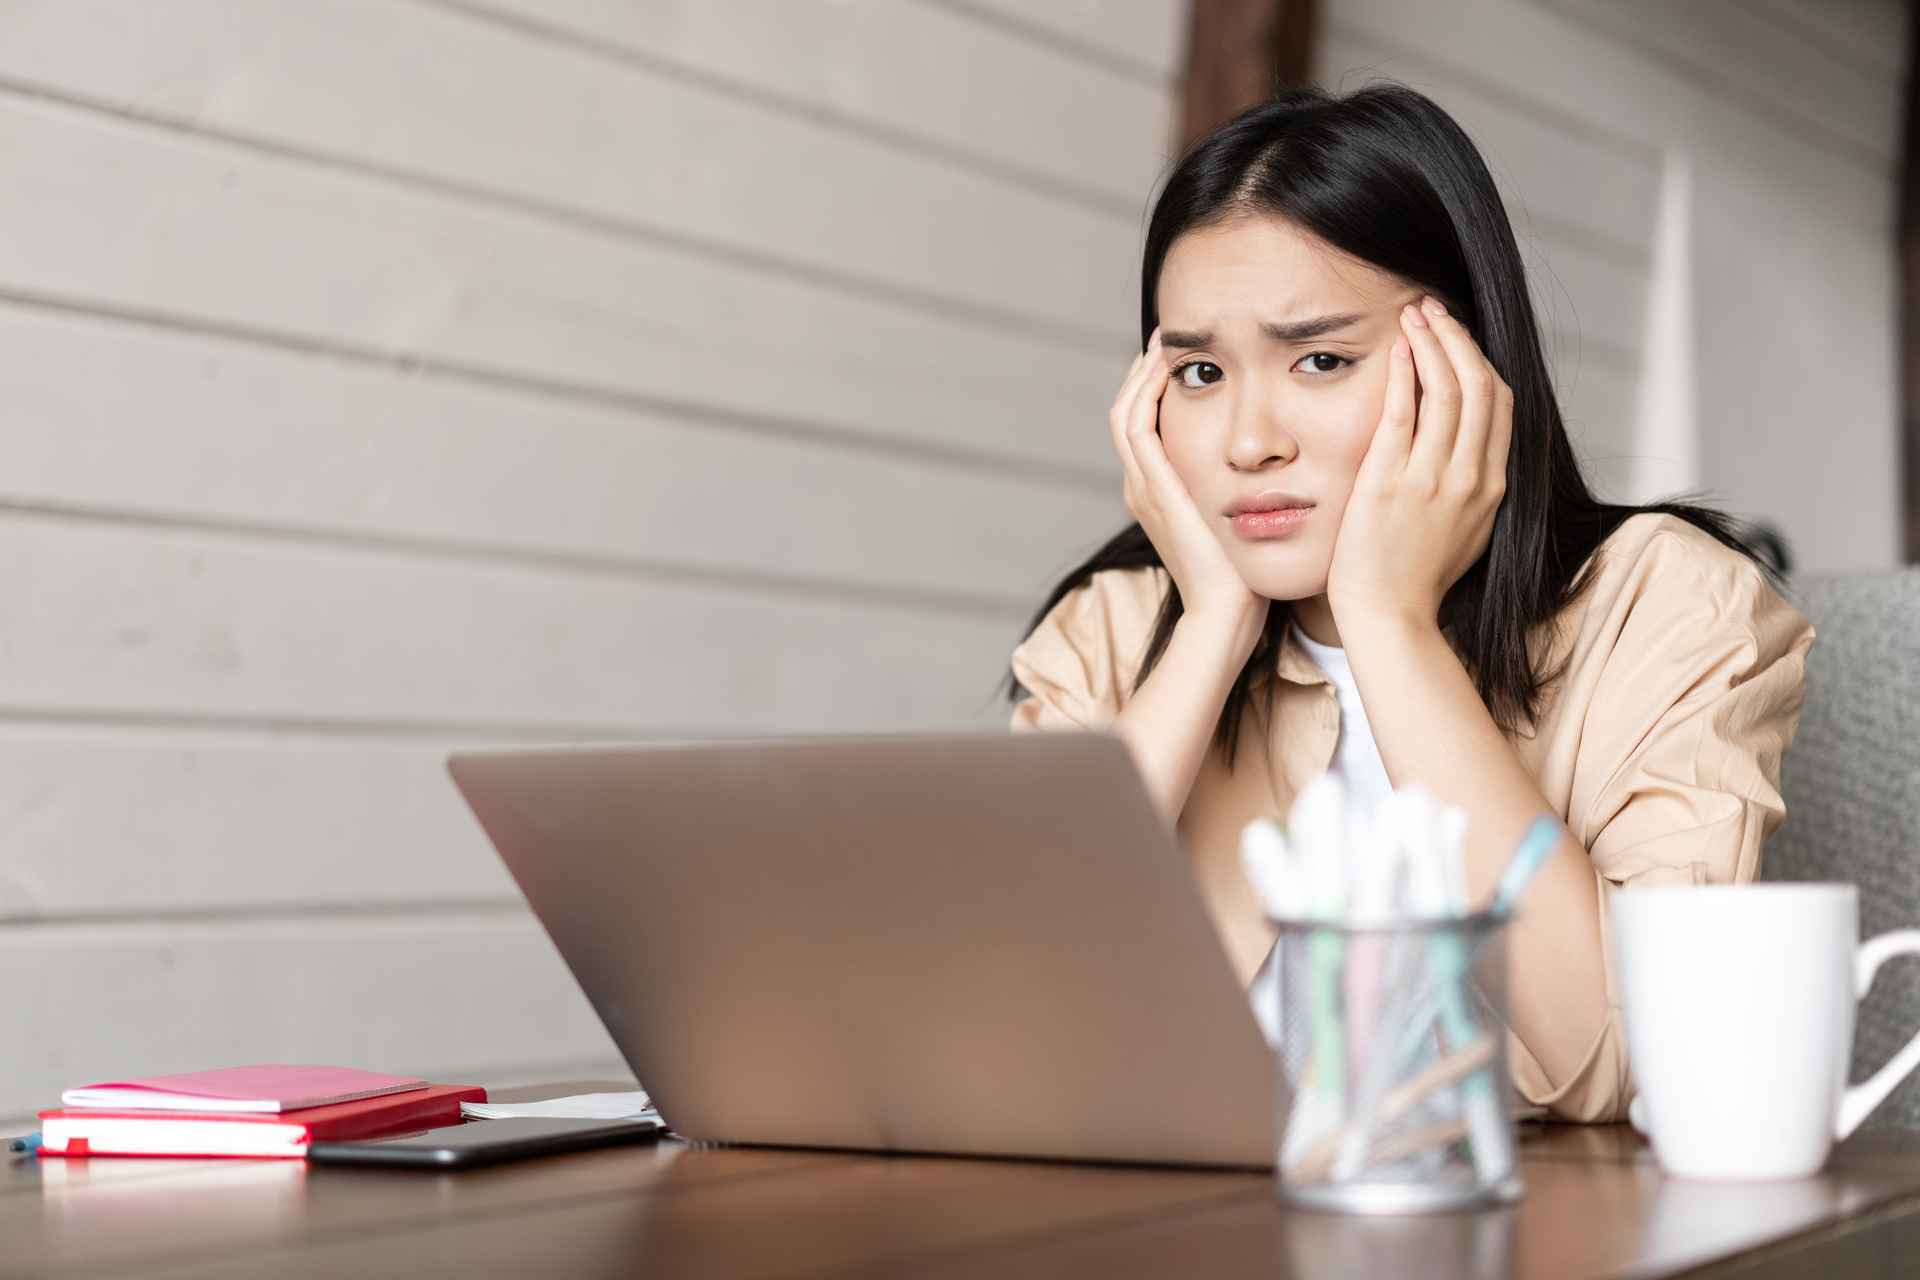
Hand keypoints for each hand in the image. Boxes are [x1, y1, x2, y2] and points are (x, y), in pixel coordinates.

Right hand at [1110, 330, 1267, 638]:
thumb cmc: (1242, 575)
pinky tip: (1172, 370)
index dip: (1156, 389)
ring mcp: (1142, 487)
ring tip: (1166, 344)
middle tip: (1169, 339)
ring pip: (1126, 412)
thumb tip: (1274, 465)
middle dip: (1145, 372)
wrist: (1226, 611)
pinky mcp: (1154, 489)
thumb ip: (1242, 490)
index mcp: (1156, 493)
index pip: (1144, 425)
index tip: (1185, 359)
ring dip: (1143, 374)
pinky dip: (1147, 394)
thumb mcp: (1238, 521)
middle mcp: (1140, 487)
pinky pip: (1138, 426)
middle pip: (1127, 411)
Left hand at [1327, 297, 1512, 628]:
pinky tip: (1397, 349)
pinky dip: (1405, 374)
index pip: (1500, 404)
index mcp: (1493, 486)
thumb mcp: (1465, 529)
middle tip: (1433, 308)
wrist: (1391, 615)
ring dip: (1431, 342)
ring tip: (1413, 314)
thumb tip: (1470, 453)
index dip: (1481, 360)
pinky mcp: (1391, 482)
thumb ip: (1472, 489)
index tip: (1458, 336)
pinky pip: (1404, 413)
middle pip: (1481, 385)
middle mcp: (1471, 476)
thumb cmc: (1416, 578)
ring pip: (1448, 389)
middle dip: (1457, 337)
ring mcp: (1433, 478)